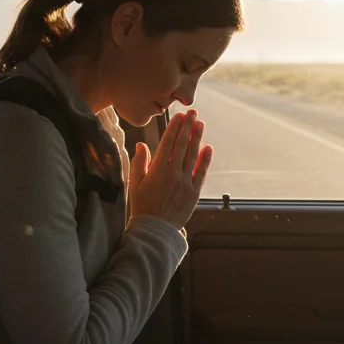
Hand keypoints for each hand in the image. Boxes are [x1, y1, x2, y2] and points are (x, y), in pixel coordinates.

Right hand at [128, 109, 211, 228]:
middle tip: (193, 112)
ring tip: (200, 124)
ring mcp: (185, 183)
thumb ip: (139, 163)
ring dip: (197, 138)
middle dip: (188, 127)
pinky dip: (206, 159)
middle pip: (182, 146)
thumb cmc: (142, 207)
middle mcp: (172, 174)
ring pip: (193, 156)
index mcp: (157, 171)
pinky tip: (208, 147)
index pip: (167, 143)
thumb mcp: (135, 184)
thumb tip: (142, 144)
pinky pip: (201, 172)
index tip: (178, 116)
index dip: (174, 128)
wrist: (155, 231)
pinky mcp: (194, 192)